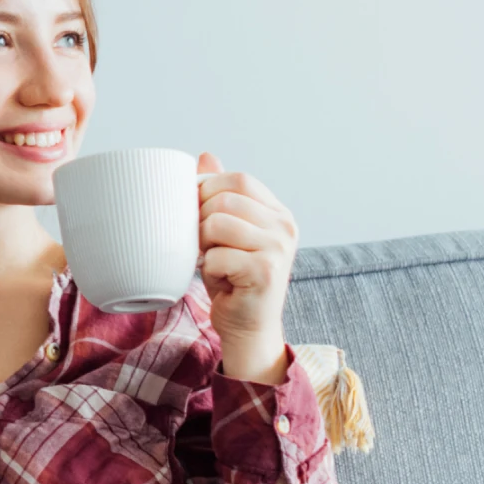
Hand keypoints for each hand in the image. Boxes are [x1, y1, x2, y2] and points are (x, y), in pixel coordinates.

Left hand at [195, 151, 294, 382]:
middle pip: (225, 199)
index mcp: (278, 212)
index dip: (209, 191)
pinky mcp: (266, 272)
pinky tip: (220, 279)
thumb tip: (205, 156)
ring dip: (203, 245)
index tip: (198, 214)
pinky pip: (216, 256)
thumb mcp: (225, 233)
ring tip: (212, 260)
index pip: (239, 180)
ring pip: (217, 224)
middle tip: (204, 244)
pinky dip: (207, 269)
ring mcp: (279, 249)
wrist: (248, 328)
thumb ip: (220, 195)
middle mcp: (285, 226)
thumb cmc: (233, 279)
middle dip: (201, 220)